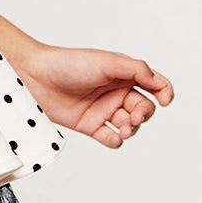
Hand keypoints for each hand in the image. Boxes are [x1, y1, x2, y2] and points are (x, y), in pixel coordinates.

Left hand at [14, 44, 173, 146]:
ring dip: (132, 129)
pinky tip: (114, 137)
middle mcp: (116, 92)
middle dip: (144, 114)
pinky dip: (116, 140)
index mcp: (123, 75)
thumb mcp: (107, 61)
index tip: (165, 100)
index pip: (153, 85)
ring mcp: (103, 109)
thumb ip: (135, 69)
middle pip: (143, 108)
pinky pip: (110, 138)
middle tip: (134, 116)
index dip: (164, 92)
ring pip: (129, 125)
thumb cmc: (69, 63)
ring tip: (125, 128)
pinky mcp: (90, 125)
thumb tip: (158, 82)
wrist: (36, 76)